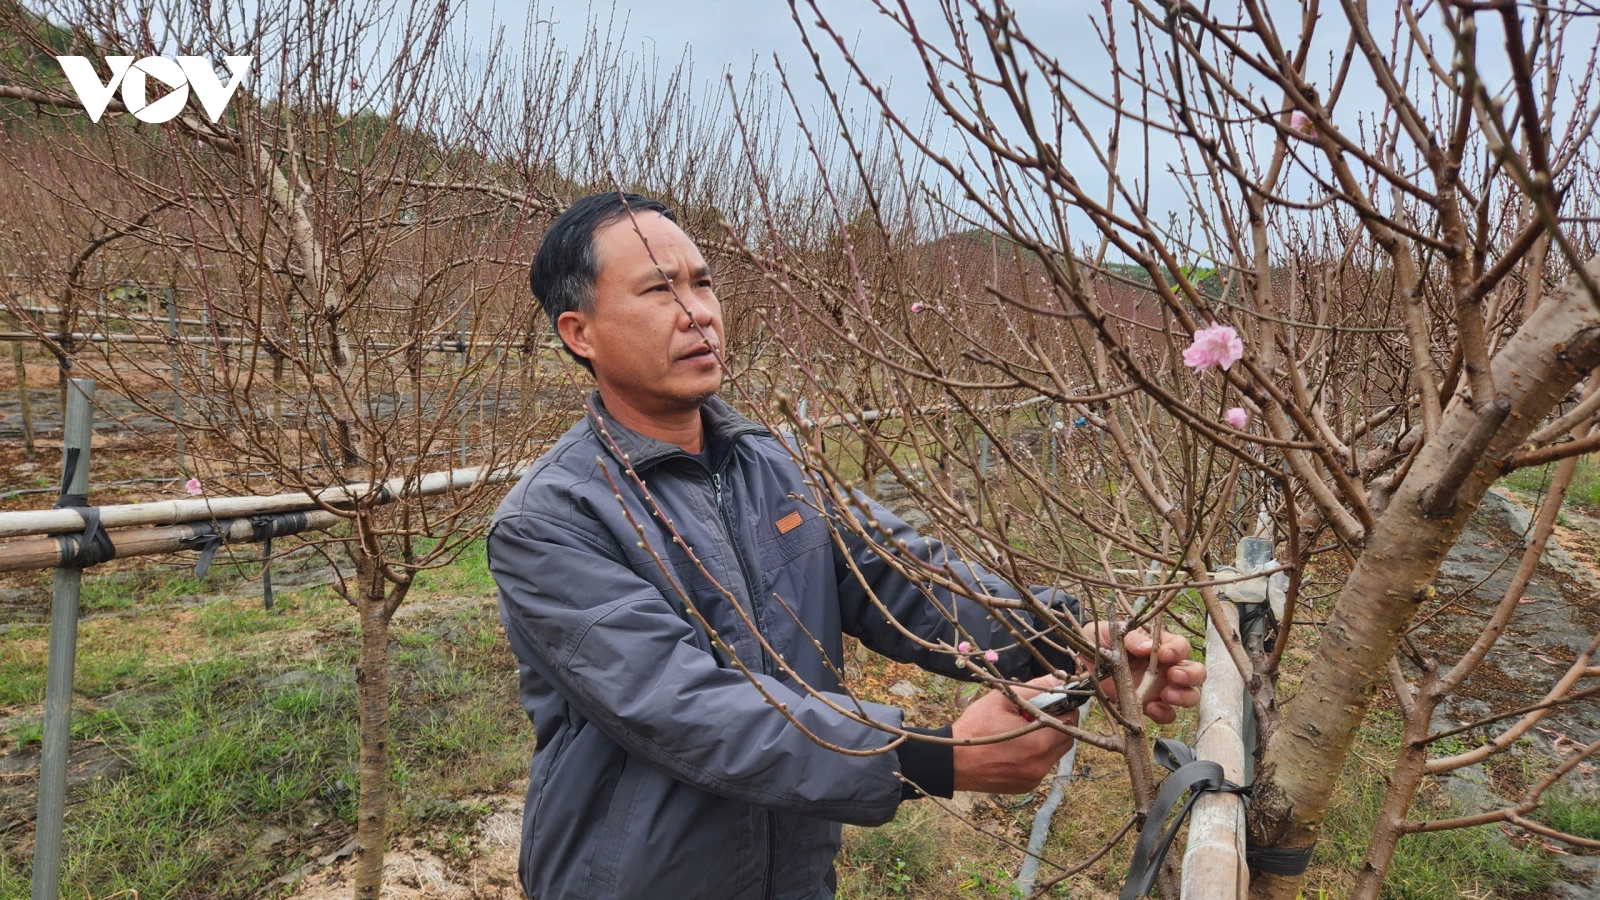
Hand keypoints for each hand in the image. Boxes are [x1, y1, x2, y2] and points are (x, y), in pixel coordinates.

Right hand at [951, 674, 1076, 792]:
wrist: (953, 761)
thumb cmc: (976, 726)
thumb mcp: (1002, 700)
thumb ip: (1035, 689)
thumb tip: (1059, 679)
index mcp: (1040, 743)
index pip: (1071, 722)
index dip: (1063, 709)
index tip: (1049, 703)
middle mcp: (1041, 765)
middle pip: (1066, 741)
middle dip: (1056, 725)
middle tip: (1034, 716)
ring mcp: (1034, 778)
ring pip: (1053, 755)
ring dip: (1046, 741)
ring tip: (1021, 731)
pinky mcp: (1025, 786)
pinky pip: (1040, 766)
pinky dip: (1034, 755)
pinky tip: (1015, 748)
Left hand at [1080, 621, 1205, 724]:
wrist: (1084, 662)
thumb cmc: (1102, 641)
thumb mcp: (1112, 634)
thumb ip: (1130, 638)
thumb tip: (1148, 646)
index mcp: (1160, 645)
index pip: (1181, 646)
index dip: (1177, 650)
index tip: (1163, 654)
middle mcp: (1167, 667)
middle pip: (1196, 672)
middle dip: (1190, 674)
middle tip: (1173, 675)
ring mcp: (1161, 688)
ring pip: (1190, 695)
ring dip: (1184, 696)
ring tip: (1167, 695)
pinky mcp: (1150, 705)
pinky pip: (1168, 714)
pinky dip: (1164, 714)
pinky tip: (1151, 709)